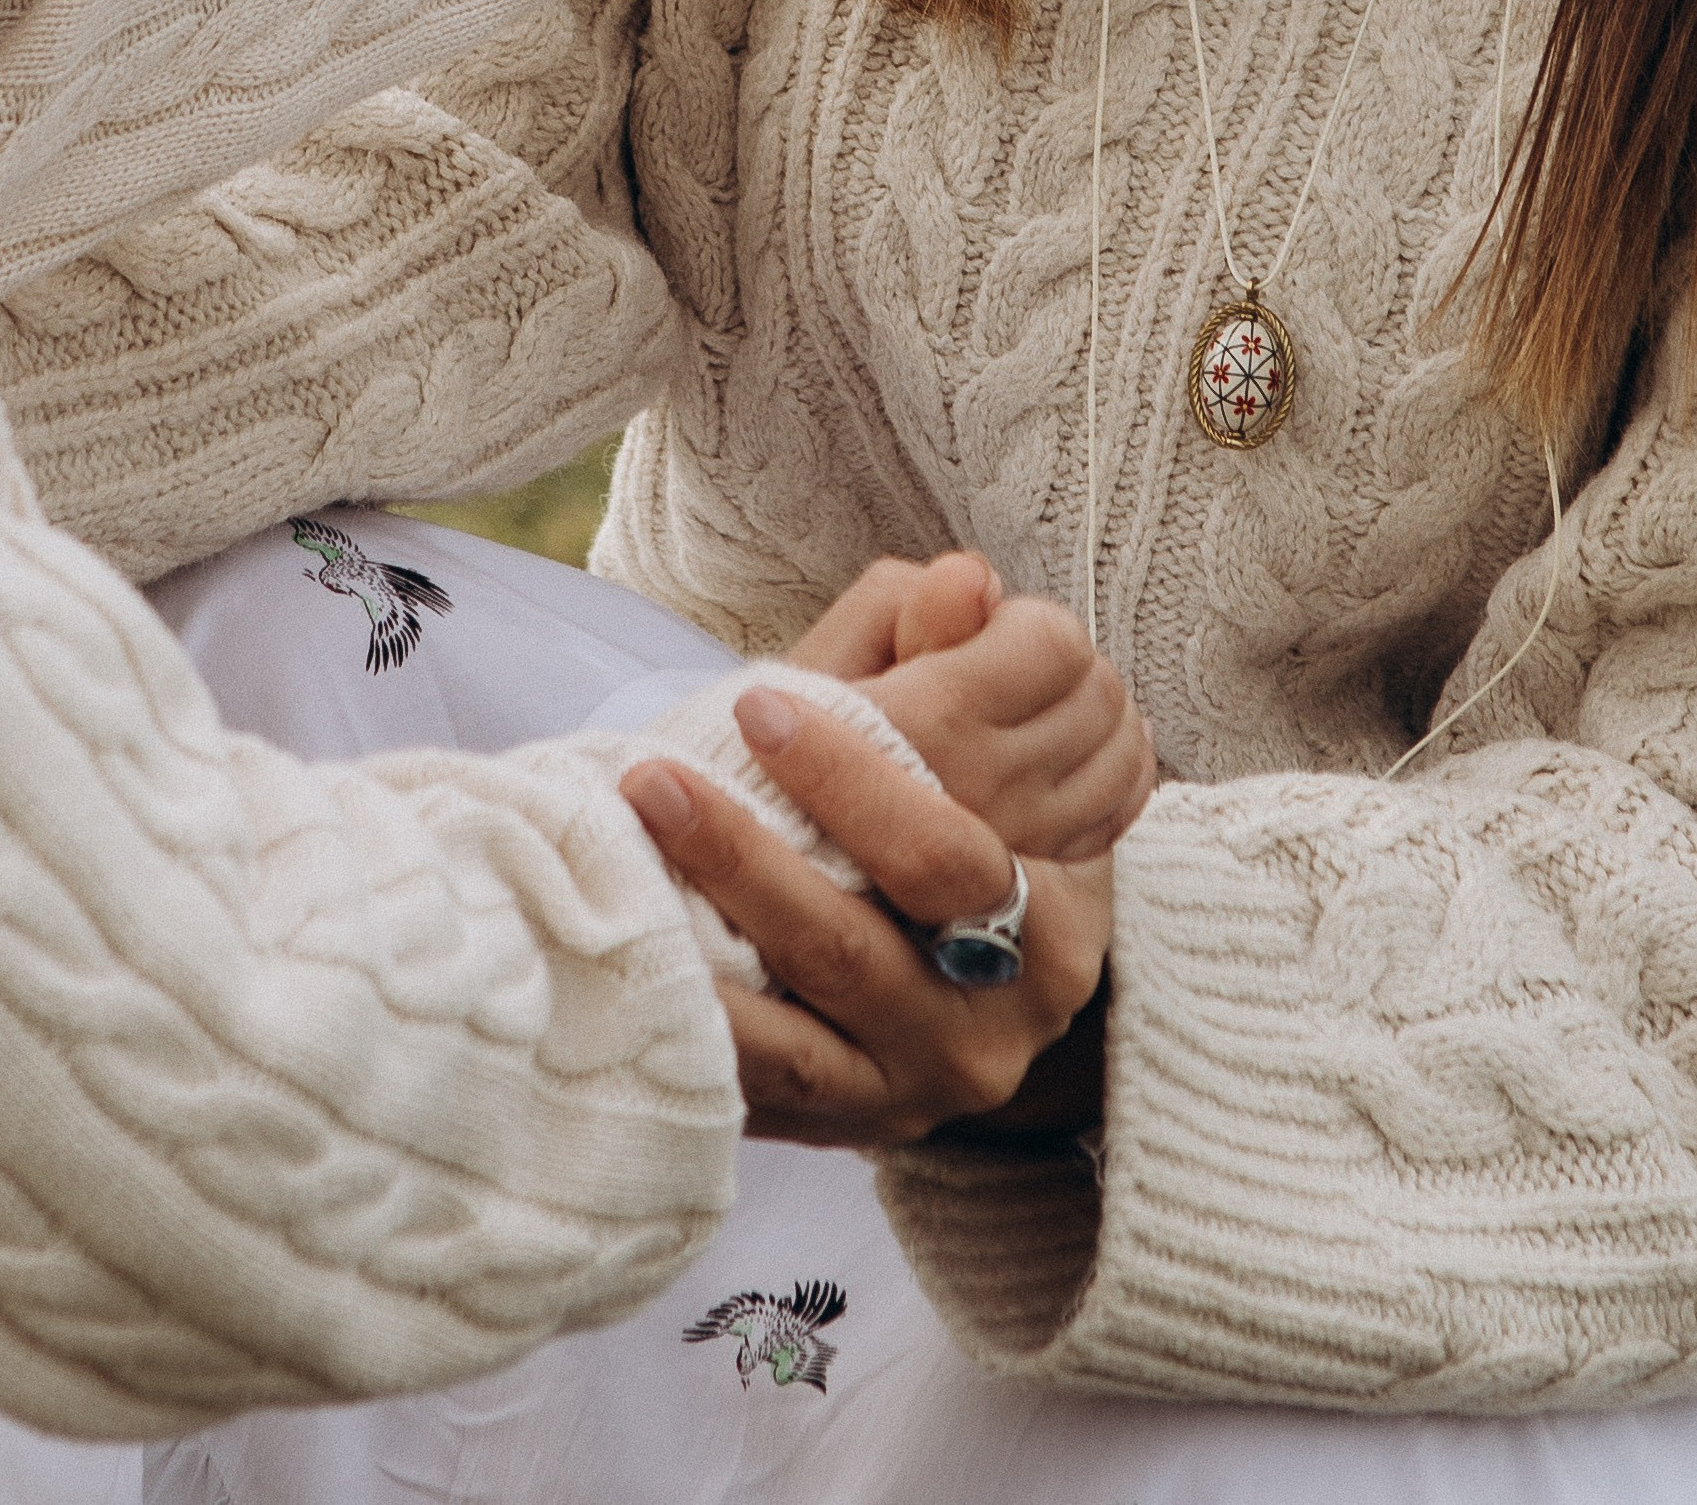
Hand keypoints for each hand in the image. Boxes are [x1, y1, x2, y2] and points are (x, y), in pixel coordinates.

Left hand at [623, 701, 1108, 1147]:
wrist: (946, 991)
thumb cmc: (930, 827)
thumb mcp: (950, 744)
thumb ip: (940, 654)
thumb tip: (958, 579)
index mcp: (1059, 893)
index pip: (966, 826)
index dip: (854, 770)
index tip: (759, 703)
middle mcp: (1020, 989)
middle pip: (890, 906)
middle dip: (764, 839)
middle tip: (661, 774)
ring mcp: (944, 1063)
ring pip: (825, 979)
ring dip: (723, 898)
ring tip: (637, 835)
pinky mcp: (870, 1117)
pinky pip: (781, 1074)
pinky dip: (709, 1018)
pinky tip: (644, 961)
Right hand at [789, 555, 1158, 863]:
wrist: (767, 892)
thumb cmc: (779, 764)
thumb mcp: (817, 665)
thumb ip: (898, 605)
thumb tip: (978, 577)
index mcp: (932, 726)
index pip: (1052, 642)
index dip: (1018, 622)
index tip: (970, 635)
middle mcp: (991, 793)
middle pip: (1098, 690)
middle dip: (1056, 662)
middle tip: (994, 669)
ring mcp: (1024, 850)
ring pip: (1120, 750)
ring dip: (1087, 714)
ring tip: (1024, 712)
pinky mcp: (1044, 893)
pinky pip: (1119, 812)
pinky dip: (1109, 772)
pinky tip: (1063, 758)